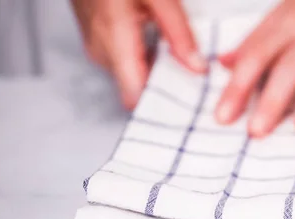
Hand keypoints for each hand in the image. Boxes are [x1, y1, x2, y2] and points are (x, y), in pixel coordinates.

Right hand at [71, 0, 206, 109]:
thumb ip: (178, 34)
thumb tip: (197, 68)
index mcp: (116, 40)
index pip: (134, 97)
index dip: (160, 106)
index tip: (186, 107)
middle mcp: (102, 51)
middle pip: (136, 88)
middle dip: (164, 89)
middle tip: (194, 85)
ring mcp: (97, 46)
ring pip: (131, 75)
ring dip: (155, 73)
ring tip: (182, 64)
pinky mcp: (98, 40)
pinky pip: (124, 61)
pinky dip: (145, 60)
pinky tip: (163, 49)